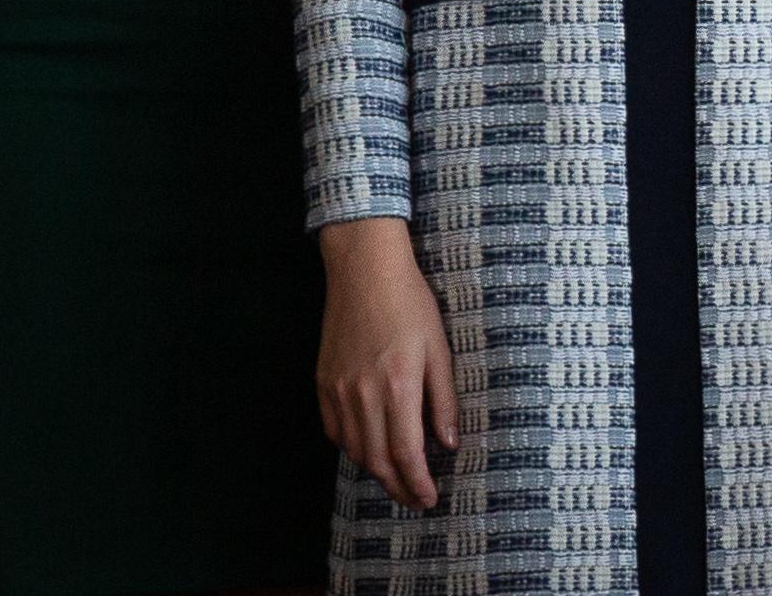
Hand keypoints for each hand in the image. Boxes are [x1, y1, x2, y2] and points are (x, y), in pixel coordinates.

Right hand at [318, 218, 460, 510]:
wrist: (364, 272)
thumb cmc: (410, 305)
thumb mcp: (439, 348)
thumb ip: (443, 400)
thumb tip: (448, 444)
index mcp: (398, 386)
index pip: (406, 453)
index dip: (417, 482)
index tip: (429, 499)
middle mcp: (363, 395)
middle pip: (377, 460)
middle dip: (398, 487)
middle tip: (415, 500)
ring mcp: (338, 391)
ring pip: (355, 450)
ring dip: (376, 471)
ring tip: (397, 479)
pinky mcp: (323, 383)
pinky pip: (335, 431)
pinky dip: (353, 448)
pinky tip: (368, 449)